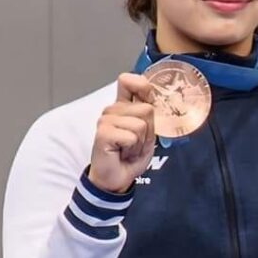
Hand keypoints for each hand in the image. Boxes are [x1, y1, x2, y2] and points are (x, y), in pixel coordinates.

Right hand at [88, 73, 156, 193]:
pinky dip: (133, 148)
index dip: (142, 86)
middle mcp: (113, 110)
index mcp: (123, 106)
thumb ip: (149, 113)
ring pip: (141, 124)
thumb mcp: (147, 132)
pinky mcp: (103, 133)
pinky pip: (132, 136)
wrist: (118, 177)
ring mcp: (105, 120)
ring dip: (141, 141)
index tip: (148, 99)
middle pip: (146, 109)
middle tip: (137, 142)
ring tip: (129, 148)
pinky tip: (122, 152)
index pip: (128, 80)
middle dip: (149, 130)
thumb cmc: (131, 154)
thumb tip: (153, 98)